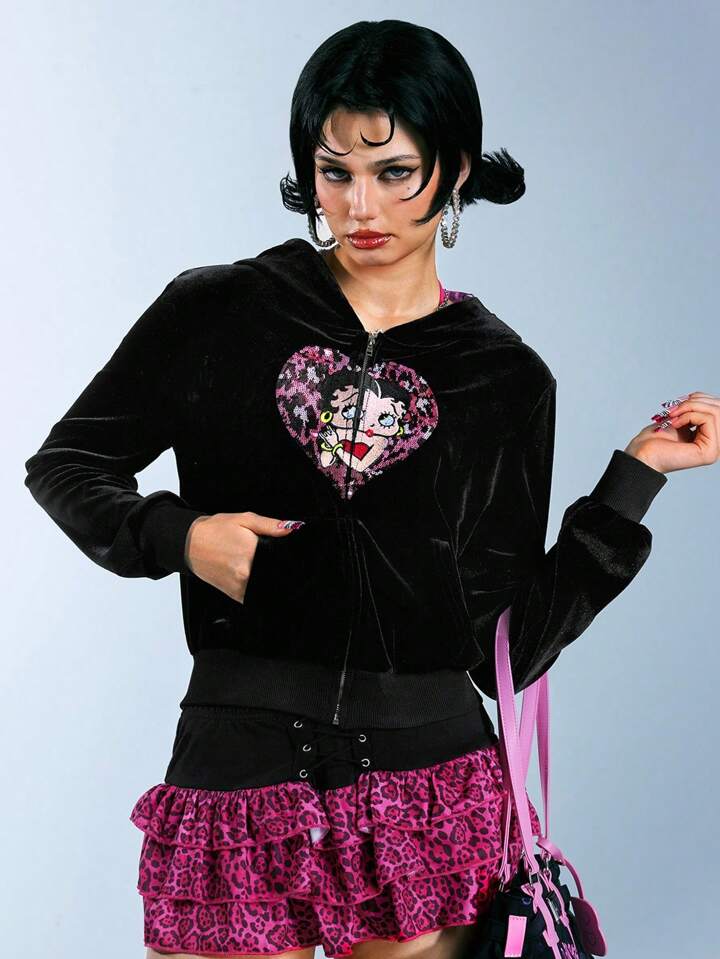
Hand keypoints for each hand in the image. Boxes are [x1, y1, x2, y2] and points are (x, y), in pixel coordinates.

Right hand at [183, 511, 303, 601]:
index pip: (280, 562)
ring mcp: (239, 586)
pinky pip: (254, 595)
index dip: (289, 562)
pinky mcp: (234, 594)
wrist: (189, 544)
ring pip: (265, 586)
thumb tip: (292, 528)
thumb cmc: (215, 530)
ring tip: (257, 564)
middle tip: (270, 559)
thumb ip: (270, 525)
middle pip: (274, 575)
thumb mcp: (244, 519)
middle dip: (278, 568)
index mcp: (250, 553)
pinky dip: (257, 586)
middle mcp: (245, 574)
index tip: (292, 559)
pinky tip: (252, 574)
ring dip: (267, 578)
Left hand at [624, 391, 719, 473]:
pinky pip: (708, 420)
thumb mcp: (680, 418)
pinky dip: (689, 415)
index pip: (717, 408)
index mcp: (709, 436)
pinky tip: (675, 423)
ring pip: (716, 412)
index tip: (680, 401)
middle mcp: (715, 444)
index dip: (700, 398)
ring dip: (690, 407)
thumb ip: (696, 410)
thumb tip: (707, 398)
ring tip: (673, 415)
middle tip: (675, 408)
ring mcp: (714, 449)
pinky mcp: (709, 451)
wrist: (641, 455)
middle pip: (719, 408)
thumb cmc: (654, 440)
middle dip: (695, 401)